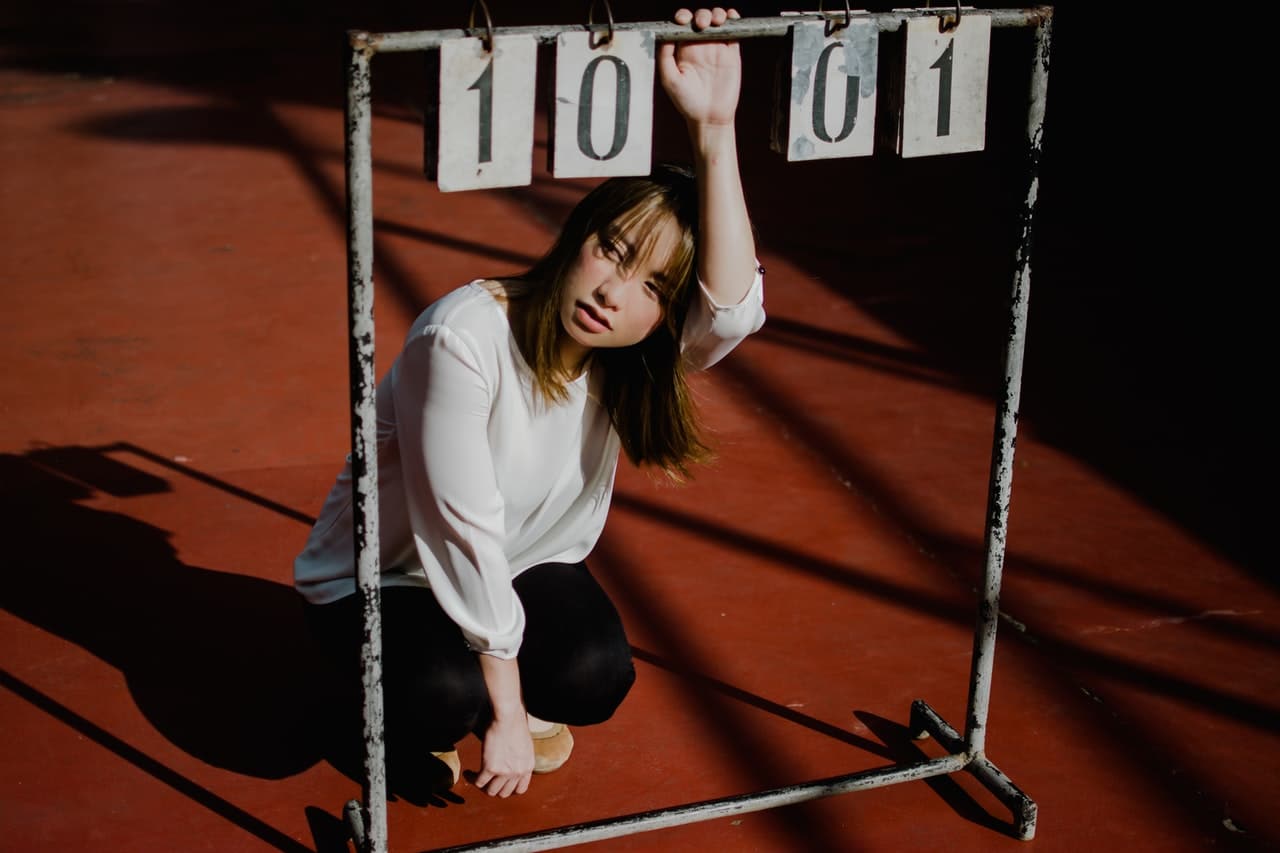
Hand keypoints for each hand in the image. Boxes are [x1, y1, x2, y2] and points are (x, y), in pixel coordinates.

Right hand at [475, 715, 533, 796]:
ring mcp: (505, 772)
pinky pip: (479, 782)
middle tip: (486, 781)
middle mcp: (518, 772)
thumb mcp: (525, 745)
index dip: (509, 789)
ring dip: (482, 787)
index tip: (501, 784)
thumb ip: (520, 758)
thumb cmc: (515, 724)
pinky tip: (468, 773)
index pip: (520, 789)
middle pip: (504, 793)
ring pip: (491, 791)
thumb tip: (511, 763)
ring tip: (475, 778)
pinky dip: (471, 779)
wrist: (508, 717)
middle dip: (494, 788)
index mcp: (528, 767)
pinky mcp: (490, 768)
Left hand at [658, 8, 742, 127]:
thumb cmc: (687, 102)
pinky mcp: (731, 52)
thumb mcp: (669, 80)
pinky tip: (730, 17)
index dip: (682, 17)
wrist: (710, 117)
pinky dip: (732, 18)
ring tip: (715, 22)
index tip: (683, 20)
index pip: (682, 25)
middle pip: (700, 18)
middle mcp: (699, 46)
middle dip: (700, 15)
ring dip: (716, 14)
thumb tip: (666, 35)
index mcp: (683, 50)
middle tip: (701, 25)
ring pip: (717, 20)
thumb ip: (664, 57)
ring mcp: (716, 48)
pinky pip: (733, 30)